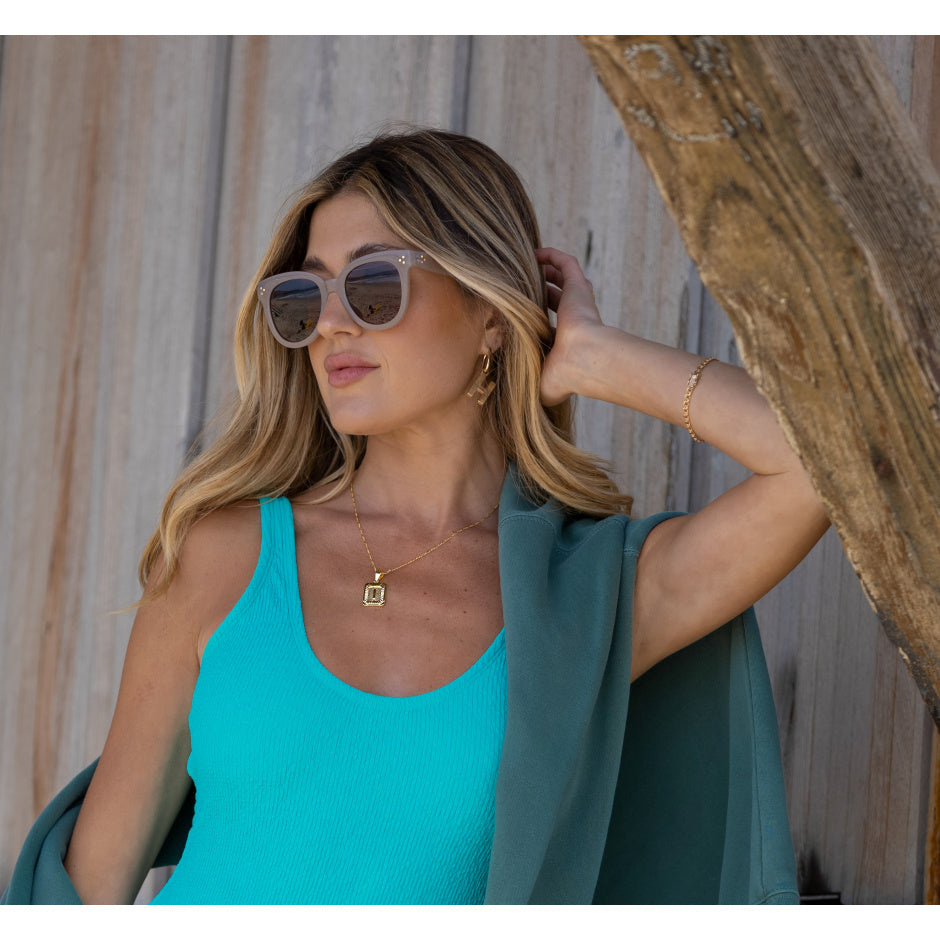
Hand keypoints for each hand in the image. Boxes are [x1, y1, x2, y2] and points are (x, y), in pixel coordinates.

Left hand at [536, 246, 606, 405]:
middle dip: (542, 292)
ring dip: (546, 271)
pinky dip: (552, 256)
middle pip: (558, 300)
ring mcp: (578, 303)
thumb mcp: (539, 384)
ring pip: (563, 280)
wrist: (583, 360)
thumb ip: (526, 384)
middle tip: (522, 286)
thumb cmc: (562, 376)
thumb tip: (507, 393)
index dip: (539, 320)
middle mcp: (574, 320)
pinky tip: (535, 251)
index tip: (521, 316)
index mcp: (566, 342)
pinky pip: (567, 263)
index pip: (553, 326)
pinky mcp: (578, 287)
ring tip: (527, 264)